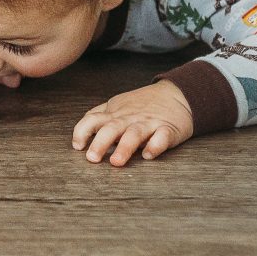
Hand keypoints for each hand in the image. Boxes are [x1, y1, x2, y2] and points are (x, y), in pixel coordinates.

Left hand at [72, 81, 193, 165]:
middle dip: (100, 143)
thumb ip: (99, 115)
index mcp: (116, 114)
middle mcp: (130, 118)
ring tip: (116, 162)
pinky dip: (155, 145)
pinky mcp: (169, 129)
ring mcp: (149, 123)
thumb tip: (82, 129)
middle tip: (92, 158)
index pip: (93, 119)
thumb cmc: (144, 104)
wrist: (178, 93)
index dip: (82, 131)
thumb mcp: (118, 105)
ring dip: (124, 147)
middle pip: (112, 128)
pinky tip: (148, 155)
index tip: (78, 146)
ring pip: (135, 134)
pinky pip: (162, 137)